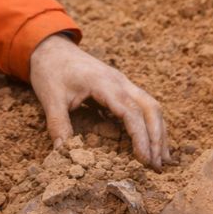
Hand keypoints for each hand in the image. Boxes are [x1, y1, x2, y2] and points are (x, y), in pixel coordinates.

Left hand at [28, 33, 170, 170]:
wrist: (51, 48)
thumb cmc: (51, 70)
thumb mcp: (50, 98)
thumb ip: (58, 125)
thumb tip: (63, 154)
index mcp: (104, 83)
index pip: (130, 111)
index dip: (140, 137)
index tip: (144, 160)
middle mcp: (119, 81)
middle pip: (150, 107)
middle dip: (157, 136)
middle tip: (158, 165)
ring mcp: (122, 83)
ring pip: (150, 105)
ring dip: (158, 131)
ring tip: (162, 159)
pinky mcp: (120, 87)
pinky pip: (142, 105)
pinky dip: (150, 124)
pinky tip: (151, 143)